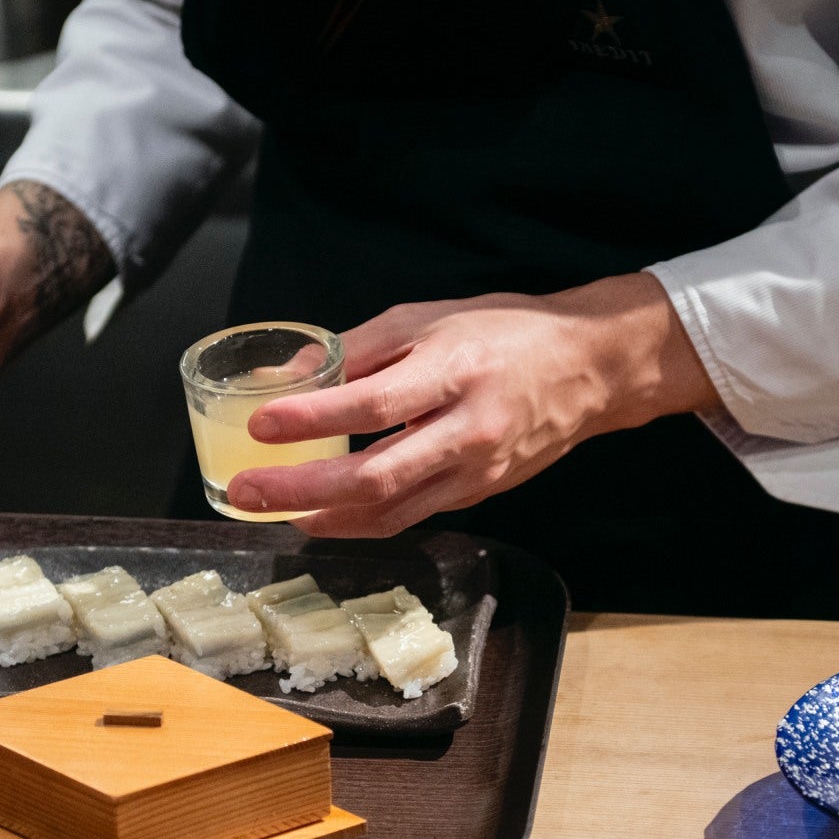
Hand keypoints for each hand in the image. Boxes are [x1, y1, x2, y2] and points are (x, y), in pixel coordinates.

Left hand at [225, 273, 721, 537]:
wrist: (590, 371)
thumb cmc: (505, 335)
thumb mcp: (428, 319)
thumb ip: (356, 350)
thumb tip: (288, 377)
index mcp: (452, 371)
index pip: (372, 403)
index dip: (312, 418)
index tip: (261, 422)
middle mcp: (466, 430)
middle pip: (374, 476)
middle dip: (302, 489)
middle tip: (248, 491)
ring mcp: (475, 472)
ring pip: (390, 511)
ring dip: (324, 517)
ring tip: (273, 512)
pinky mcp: (478, 496)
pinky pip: (410, 514)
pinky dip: (361, 520)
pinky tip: (324, 514)